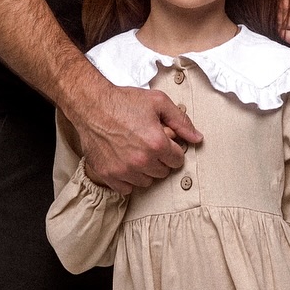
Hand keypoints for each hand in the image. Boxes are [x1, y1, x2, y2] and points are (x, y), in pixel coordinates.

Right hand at [74, 84, 202, 193]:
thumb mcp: (158, 102)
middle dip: (159, 160)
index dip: (172, 150)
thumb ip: (181, 121)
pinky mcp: (108, 174)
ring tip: (136, 152)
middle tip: (148, 144)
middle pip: (163, 172)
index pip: (178, 161)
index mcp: (157, 143)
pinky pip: (126, 188)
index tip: (163, 142)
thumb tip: (197, 138)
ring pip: (146, 182)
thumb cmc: (124, 101)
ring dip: (145, 170)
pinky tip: (125, 163)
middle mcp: (141, 160)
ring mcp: (124, 170)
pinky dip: (128, 179)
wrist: (91, 105)